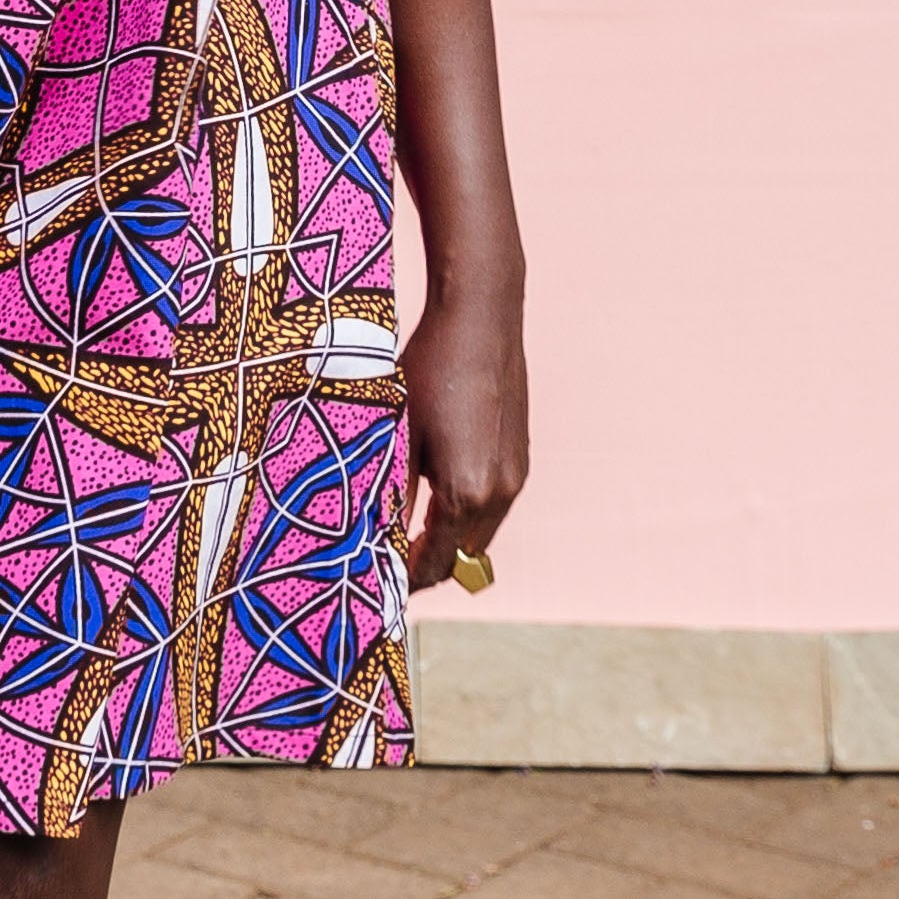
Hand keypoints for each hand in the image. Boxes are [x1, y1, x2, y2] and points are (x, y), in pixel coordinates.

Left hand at [402, 283, 528, 593]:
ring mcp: (516, 476)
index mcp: (466, 492)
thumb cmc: (431, 369)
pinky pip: (494, 506)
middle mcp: (500, 492)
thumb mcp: (401, 432)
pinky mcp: (521, 457)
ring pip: (480, 534)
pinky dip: (467, 512)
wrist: (481, 318)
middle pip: (463, 558)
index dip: (406, 579)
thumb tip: (377, 534)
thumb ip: (394, 492)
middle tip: (387, 557)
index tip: (380, 581)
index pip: (436, 564)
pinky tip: (437, 489)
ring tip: (408, 524)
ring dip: (448, 538)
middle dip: (427, 563)